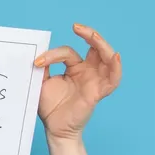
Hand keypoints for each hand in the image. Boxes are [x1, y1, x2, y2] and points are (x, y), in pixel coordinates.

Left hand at [34, 23, 122, 141]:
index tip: (37, 62)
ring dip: (102, 45)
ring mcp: (95, 81)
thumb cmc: (50, 106)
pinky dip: (117, 67)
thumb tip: (37, 52)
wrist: (54, 128)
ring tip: (92, 36)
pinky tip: (115, 57)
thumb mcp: (42, 82)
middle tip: (76, 27)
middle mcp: (89, 72)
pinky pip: (113, 79)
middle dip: (89, 34)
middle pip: (96, 48)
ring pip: (107, 58)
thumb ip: (43, 67)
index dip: (53, 55)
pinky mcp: (98, 92)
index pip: (69, 53)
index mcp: (76, 68)